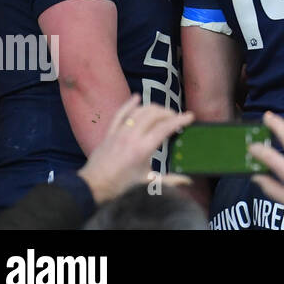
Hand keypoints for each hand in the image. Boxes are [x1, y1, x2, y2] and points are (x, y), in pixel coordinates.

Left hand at [76, 94, 193, 203]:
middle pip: (154, 114)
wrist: (93, 186)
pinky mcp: (110, 132)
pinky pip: (120, 113)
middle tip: (177, 118)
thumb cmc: (121, 185)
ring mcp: (119, 132)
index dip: (180, 120)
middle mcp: (132, 136)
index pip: (165, 128)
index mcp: (143, 149)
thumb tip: (188, 181)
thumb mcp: (148, 183)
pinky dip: (129, 104)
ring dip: (154, 108)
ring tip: (163, 113)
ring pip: (140, 111)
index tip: (190, 116)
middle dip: (169, 113)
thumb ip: (170, 180)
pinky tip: (137, 97)